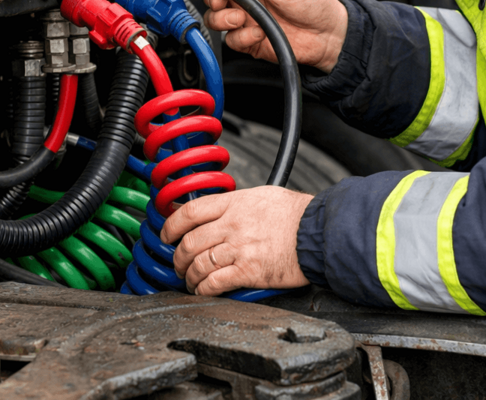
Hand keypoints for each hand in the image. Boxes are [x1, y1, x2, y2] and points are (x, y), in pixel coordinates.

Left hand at [161, 187, 313, 295]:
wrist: (318, 231)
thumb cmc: (297, 213)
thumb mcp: (264, 195)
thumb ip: (238, 204)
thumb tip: (222, 210)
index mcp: (235, 203)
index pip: (190, 212)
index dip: (171, 225)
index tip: (167, 234)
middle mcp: (232, 224)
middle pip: (189, 242)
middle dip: (177, 257)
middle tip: (178, 263)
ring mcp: (239, 248)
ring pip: (197, 265)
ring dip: (188, 276)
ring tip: (190, 281)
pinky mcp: (248, 272)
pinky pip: (213, 283)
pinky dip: (202, 290)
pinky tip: (203, 290)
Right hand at [204, 0, 347, 72]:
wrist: (330, 35)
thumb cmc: (316, 4)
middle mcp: (248, 1)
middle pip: (214, 0)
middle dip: (214, 1)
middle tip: (223, 2)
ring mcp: (249, 21)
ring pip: (217, 21)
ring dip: (224, 19)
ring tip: (241, 19)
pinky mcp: (251, 41)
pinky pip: (233, 41)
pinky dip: (242, 37)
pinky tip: (258, 33)